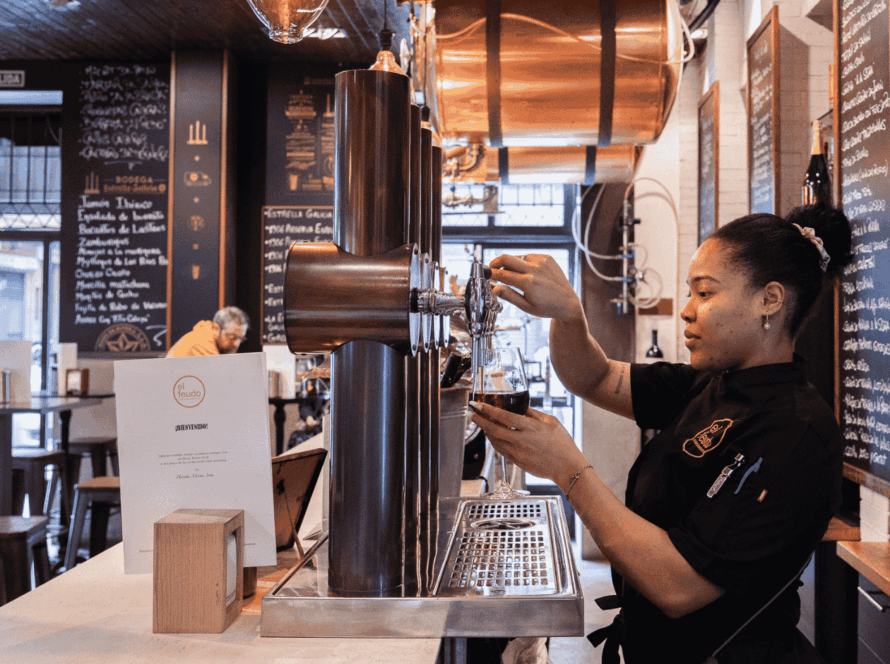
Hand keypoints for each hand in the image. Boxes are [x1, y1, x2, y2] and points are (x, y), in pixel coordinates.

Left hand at [469, 401, 586, 489]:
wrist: (567, 468)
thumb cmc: (563, 445)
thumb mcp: (551, 422)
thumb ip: (534, 414)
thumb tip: (522, 407)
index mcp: (530, 428)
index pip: (503, 416)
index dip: (488, 410)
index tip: (478, 405)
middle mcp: (521, 441)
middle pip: (493, 430)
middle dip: (480, 421)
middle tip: (473, 415)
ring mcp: (518, 453)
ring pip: (495, 441)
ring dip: (486, 432)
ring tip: (483, 424)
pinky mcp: (517, 462)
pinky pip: (501, 451)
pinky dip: (495, 442)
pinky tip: (495, 437)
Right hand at [489, 254, 583, 321]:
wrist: (568, 303)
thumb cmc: (548, 307)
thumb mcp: (526, 306)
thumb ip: (509, 296)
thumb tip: (494, 289)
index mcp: (529, 283)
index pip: (503, 274)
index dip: (491, 273)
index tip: (485, 274)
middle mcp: (535, 269)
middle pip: (507, 258)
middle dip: (495, 262)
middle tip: (491, 268)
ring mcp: (542, 261)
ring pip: (518, 257)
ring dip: (512, 264)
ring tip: (514, 276)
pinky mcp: (547, 258)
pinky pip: (529, 256)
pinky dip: (524, 262)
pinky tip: (528, 272)